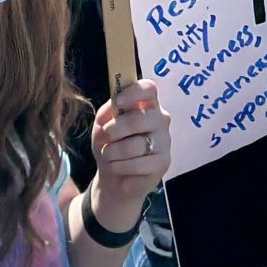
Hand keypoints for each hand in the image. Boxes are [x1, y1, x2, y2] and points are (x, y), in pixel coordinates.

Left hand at [87, 80, 171, 231]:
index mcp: (147, 104)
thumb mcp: (102, 125)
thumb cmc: (110, 145)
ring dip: (113, 151)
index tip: (117, 103)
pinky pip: (138, 163)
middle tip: (103, 138)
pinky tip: (115, 167)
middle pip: (138, 118)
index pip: (148, 88)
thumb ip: (107, 112)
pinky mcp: (163, 162)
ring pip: (135, 144)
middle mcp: (160, 119)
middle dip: (114, 130)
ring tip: (107, 156)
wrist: (114, 177)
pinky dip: (120, 166)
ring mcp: (164, 140)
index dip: (132, 93)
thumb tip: (113, 106)